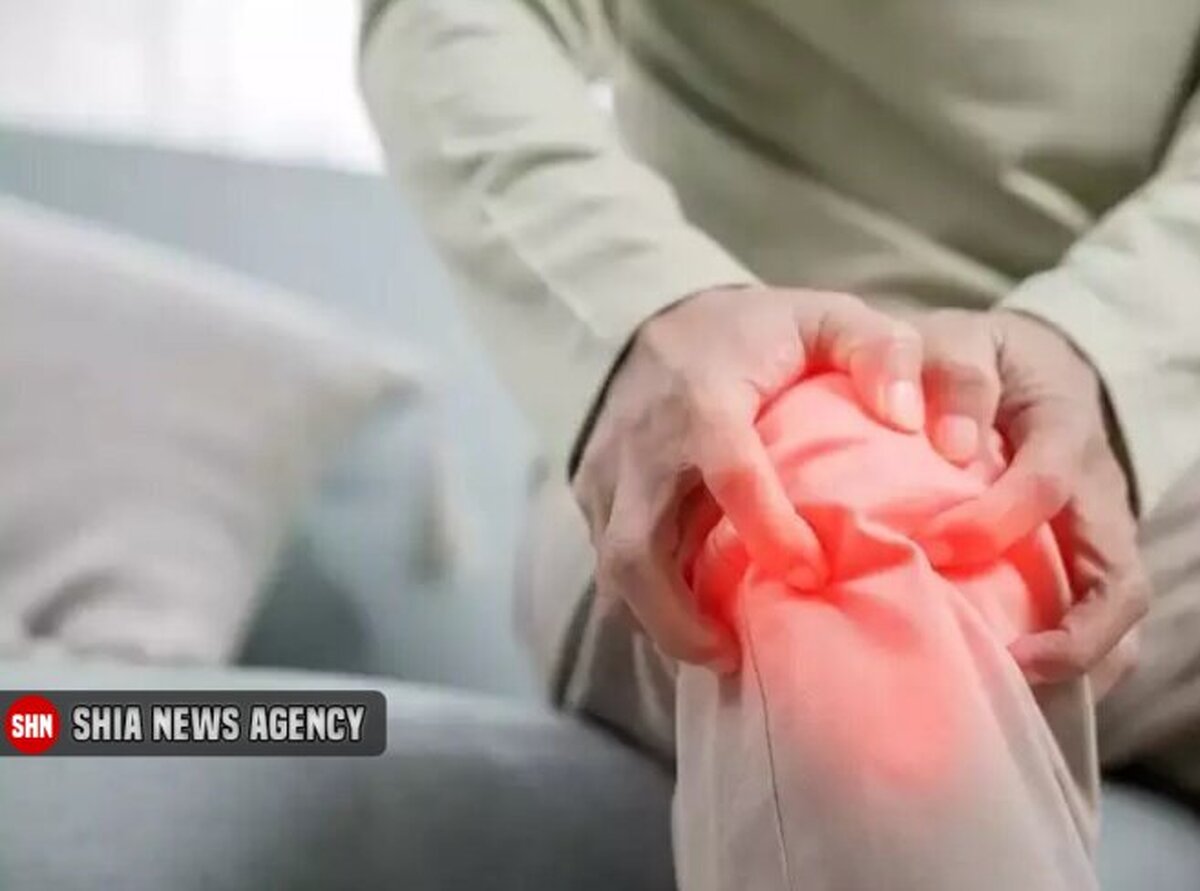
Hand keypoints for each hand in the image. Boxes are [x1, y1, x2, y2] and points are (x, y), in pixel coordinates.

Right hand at [573, 286, 925, 670]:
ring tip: (716, 650)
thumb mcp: (825, 317)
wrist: (654, 321)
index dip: (770, 532)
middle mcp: (643, 443)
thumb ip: (880, 350)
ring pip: (613, 569)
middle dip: (678, 618)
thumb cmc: (753, 332)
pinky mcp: (591, 494)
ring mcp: (608, 472)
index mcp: (703, 397)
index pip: (730, 474)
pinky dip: (646, 599)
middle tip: (733, 655)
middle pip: (636, 550)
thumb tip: (909, 420)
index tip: (814, 572)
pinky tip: (691, 614)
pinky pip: (609, 562)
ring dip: (658, 621)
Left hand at [915, 309, 1147, 690]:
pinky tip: (1012, 687)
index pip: (1047, 485)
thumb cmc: (977, 359)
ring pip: (1119, 614)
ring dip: (1076, 662)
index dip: (992, 521)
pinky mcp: (1086, 560)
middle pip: (1119, 579)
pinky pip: (1100, 625)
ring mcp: (1100, 532)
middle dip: (1069, 634)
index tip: (930, 545)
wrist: (1022, 363)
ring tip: (1012, 694)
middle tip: (999, 662)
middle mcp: (1098, 491)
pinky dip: (1070, 664)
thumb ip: (952, 375)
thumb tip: (953, 448)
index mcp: (1065, 428)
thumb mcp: (959, 340)